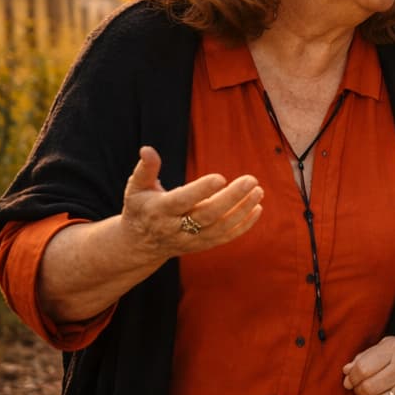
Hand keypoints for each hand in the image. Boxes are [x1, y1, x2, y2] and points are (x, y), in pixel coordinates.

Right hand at [121, 146, 263, 259]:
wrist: (140, 244)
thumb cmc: (140, 208)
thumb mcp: (136, 188)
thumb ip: (145, 169)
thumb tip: (147, 149)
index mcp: (159, 210)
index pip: (182, 200)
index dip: (201, 190)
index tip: (221, 177)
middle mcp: (175, 228)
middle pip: (207, 215)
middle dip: (231, 198)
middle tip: (251, 180)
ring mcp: (190, 239)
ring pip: (220, 228)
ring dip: (242, 211)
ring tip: (258, 191)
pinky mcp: (202, 245)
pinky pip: (225, 237)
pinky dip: (243, 225)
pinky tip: (257, 208)